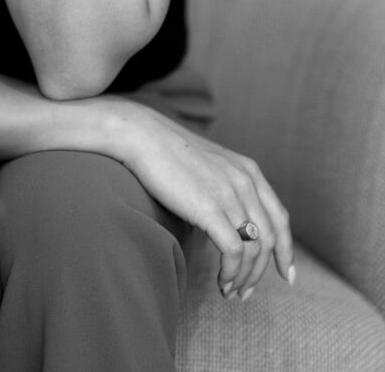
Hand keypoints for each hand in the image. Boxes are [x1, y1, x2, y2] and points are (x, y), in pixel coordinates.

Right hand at [116, 103, 293, 299]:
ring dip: (244, 278)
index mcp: (249, 171)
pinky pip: (234, 252)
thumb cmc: (168, 153)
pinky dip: (231, 273)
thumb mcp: (210, 166)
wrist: (143, 136)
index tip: (285, 275)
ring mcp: (230, 195)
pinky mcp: (210, 208)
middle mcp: (246, 182)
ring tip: (229, 292)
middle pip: (270, 239)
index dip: (286, 251)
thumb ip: (225, 189)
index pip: (280, 218)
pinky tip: (221, 282)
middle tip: (245, 293)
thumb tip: (225, 225)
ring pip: (253, 250)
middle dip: (261, 273)